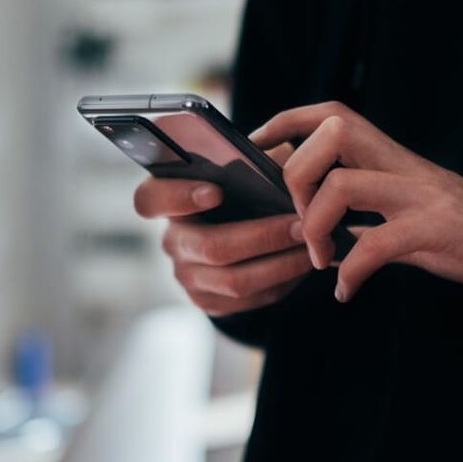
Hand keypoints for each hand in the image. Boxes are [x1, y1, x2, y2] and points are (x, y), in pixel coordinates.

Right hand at [134, 145, 311, 315]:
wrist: (241, 238)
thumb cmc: (243, 191)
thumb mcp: (244, 168)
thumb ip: (252, 160)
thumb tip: (279, 160)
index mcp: (168, 200)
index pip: (150, 199)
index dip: (178, 197)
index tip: (216, 191)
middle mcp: (172, 240)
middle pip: (210, 247)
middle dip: (263, 237)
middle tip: (301, 225)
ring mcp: (187, 275)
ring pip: (234, 280)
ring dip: (281, 264)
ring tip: (312, 246)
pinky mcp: (208, 301)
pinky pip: (248, 300)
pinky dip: (282, 282)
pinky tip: (303, 264)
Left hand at [250, 102, 462, 301]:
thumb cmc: (460, 233)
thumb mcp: (403, 215)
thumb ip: (362, 215)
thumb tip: (311, 227)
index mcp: (390, 157)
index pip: (331, 114)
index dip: (286, 122)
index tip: (256, 148)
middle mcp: (402, 164)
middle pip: (332, 132)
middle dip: (296, 175)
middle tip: (298, 222)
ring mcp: (421, 193)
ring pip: (344, 184)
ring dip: (317, 227)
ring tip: (320, 260)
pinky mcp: (438, 227)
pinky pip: (378, 243)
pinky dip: (352, 271)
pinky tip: (347, 291)